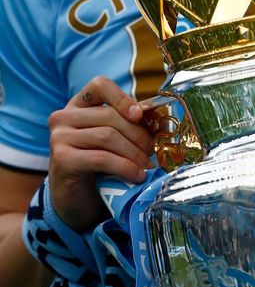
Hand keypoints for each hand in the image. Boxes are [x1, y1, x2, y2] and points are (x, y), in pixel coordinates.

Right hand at [48, 76, 154, 231]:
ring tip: (148, 165)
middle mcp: (63, 117)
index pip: (99, 85)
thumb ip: (132, 125)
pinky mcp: (62, 159)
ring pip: (107, 136)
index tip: (139, 115)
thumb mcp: (115, 140)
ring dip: (134, 153)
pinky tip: (137, 175)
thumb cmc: (99, 166)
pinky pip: (101, 158)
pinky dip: (125, 167)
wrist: (75, 200)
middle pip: (110, 116)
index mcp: (78, 105)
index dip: (122, 97)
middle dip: (138, 134)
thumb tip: (164, 121)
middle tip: (153, 150)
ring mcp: (59, 137)